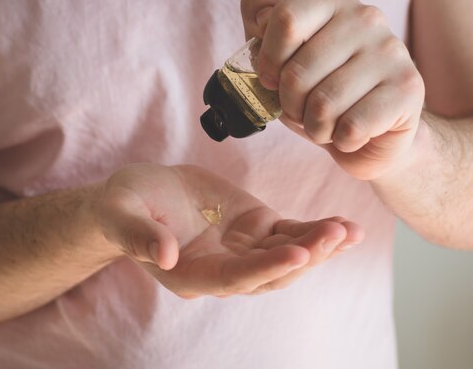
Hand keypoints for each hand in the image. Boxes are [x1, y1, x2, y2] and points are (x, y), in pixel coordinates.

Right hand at [96, 163, 362, 297]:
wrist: (142, 194)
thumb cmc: (125, 204)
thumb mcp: (122, 212)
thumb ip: (140, 235)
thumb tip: (164, 254)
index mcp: (191, 274)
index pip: (234, 278)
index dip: (266, 267)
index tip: (298, 252)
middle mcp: (222, 270)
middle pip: (270, 272)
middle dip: (305, 256)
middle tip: (336, 235)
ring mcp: (243, 251)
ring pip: (287, 255)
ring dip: (320, 246)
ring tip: (350, 231)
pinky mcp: (257, 229)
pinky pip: (291, 233)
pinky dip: (318, 231)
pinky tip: (345, 226)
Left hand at [241, 0, 424, 179]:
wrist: (375, 134)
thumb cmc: (322, 91)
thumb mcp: (283, 58)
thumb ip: (263, 26)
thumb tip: (259, 15)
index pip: (286, 19)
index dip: (267, 60)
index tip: (270, 78)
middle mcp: (367, 17)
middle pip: (297, 71)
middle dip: (290, 105)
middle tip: (303, 110)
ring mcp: (392, 51)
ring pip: (323, 104)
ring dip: (315, 127)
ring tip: (327, 123)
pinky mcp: (408, 89)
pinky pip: (351, 127)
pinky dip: (342, 140)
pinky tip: (352, 133)